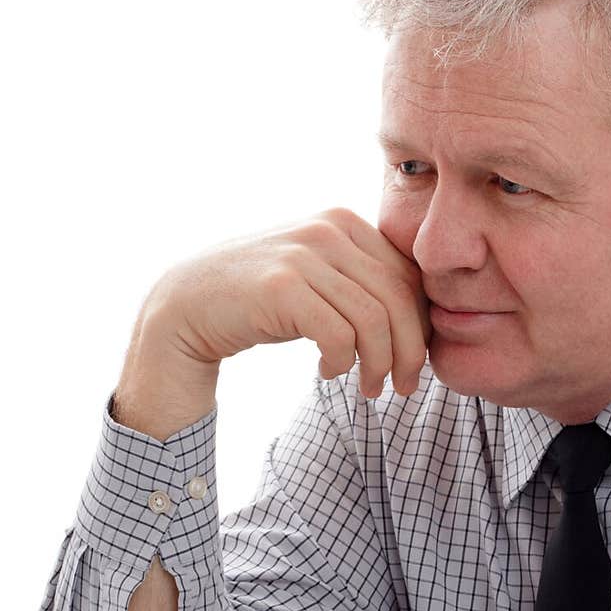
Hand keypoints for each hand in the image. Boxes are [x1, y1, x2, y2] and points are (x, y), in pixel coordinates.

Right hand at [138, 207, 430, 398]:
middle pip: (398, 299)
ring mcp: (303, 255)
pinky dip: (342, 363)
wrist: (188, 304)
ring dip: (379, 365)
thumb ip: (361, 282)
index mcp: (344, 221)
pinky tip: (328, 373)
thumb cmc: (261, 300)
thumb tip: (422, 319)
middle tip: (403, 387)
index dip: (420, 326)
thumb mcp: (318, 278)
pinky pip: (339, 335)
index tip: (413, 363)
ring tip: (368, 389)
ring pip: (373, 321)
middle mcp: (327, 229)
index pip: (407, 277)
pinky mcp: (282, 287)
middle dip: (409, 352)